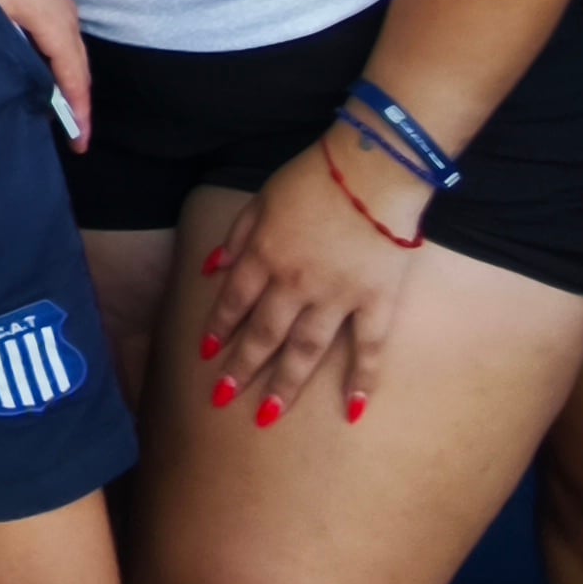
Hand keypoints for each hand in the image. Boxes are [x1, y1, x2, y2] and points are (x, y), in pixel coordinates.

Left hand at [197, 135, 426, 425]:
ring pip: (305, 350)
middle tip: (223, 398)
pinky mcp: (376, 301)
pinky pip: (368, 348)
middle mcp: (294, 284)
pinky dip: (361, 380)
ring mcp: (337, 296)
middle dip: (241, 369)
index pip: (234, 302)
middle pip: (263, 334)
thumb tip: (210, 268)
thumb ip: (237, 236)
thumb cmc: (315, 176)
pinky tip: (352, 409)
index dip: (218, 329)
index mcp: (264, 256)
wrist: (374, 167)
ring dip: (285, 385)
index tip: (205, 355)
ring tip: (268, 416)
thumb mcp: (262, 198)